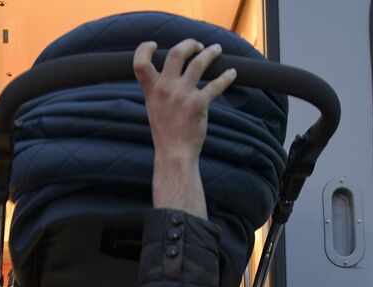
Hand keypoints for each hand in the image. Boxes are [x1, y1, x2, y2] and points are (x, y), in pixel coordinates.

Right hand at [133, 39, 235, 162]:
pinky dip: (226, 77)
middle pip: (176, 53)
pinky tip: (232, 74)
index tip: (155, 45)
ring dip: (210, 53)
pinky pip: (215, 85)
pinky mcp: (198, 104)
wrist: (174, 155)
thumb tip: (170, 75)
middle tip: (199, 46)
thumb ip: (159, 91)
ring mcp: (182, 95)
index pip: (140, 62)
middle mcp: (165, 89)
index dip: (145, 49)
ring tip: (217, 50)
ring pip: (199, 63)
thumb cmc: (166, 134)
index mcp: (152, 90)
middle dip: (190, 44)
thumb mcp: (154, 109)